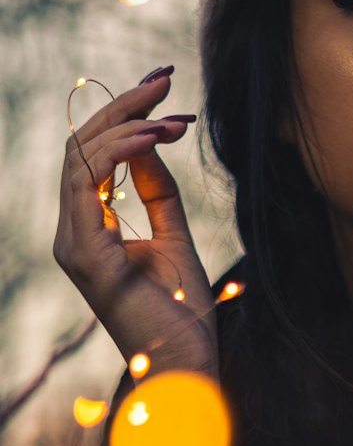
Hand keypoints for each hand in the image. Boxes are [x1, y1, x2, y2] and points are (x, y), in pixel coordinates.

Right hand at [56, 68, 217, 374]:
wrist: (187, 366)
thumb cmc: (183, 314)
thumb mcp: (175, 238)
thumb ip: (157, 193)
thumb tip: (149, 143)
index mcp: (89, 230)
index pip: (91, 157)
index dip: (123, 117)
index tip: (165, 93)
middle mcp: (72, 234)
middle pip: (80, 147)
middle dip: (121, 107)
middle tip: (164, 79)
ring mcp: (74, 245)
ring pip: (79, 158)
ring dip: (124, 123)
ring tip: (167, 109)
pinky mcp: (87, 255)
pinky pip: (88, 185)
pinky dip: (119, 152)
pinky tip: (154, 137)